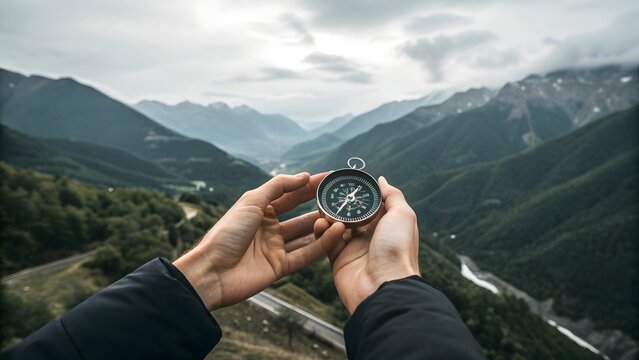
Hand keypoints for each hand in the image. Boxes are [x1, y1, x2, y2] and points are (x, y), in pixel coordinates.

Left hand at [174, 173, 345, 310]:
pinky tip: (336, 233)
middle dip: (322, 207)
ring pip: (307, 236)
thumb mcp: (251, 201)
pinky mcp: (281, 267)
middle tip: (345, 199)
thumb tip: (304, 176)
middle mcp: (270, 228)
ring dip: (325, 226)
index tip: (332, 178)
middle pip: (302, 215)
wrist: (212, 271)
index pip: (291, 195)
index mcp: (261, 210)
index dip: (311, 186)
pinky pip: (306, 254)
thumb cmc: (227, 232)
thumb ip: (278, 187)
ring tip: (345, 217)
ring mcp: (276, 248)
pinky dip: (322, 244)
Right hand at [315, 176, 419, 313]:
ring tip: (322, 210)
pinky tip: (320, 224)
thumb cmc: (397, 249)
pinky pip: (326, 244)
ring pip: (335, 227)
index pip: (370, 204)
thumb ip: (392, 195)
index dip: (359, 194)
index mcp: (387, 225)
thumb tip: (381, 180)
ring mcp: (354, 250)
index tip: (345, 182)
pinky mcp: (339, 261)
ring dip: (328, 217)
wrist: (383, 287)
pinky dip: (322, 233)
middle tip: (326, 194)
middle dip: (338, 205)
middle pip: (350, 215)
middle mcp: (371, 237)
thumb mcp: (402, 215)